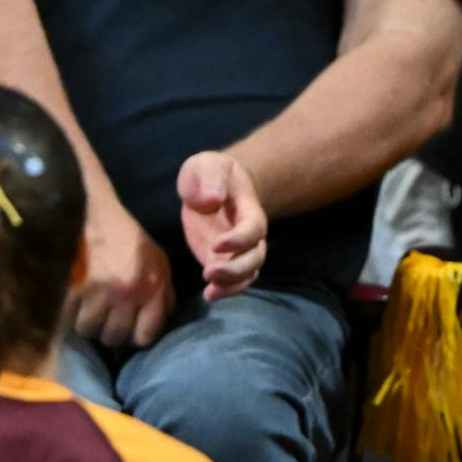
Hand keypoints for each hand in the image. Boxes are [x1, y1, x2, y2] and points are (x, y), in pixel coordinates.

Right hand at [67, 198, 174, 347]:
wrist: (93, 211)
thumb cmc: (126, 236)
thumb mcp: (158, 261)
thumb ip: (164, 294)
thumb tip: (159, 321)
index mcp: (151, 288)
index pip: (145, 336)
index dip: (135, 336)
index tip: (128, 328)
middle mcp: (127, 293)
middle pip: (115, 337)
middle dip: (109, 331)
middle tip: (105, 319)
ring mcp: (98, 291)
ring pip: (89, 330)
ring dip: (87, 323)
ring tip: (87, 311)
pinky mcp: (73, 285)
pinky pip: (68, 316)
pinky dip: (68, 313)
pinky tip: (73, 302)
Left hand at [179, 151, 266, 301]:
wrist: (211, 184)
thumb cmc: (210, 172)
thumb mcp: (206, 165)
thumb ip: (210, 178)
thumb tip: (213, 197)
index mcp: (249, 209)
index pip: (253, 229)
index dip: (239, 239)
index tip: (216, 244)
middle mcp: (250, 234)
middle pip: (255, 258)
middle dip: (236, 269)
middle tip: (209, 272)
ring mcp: (238, 250)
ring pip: (247, 274)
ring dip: (231, 285)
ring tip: (210, 291)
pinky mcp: (224, 259)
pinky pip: (233, 280)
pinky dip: (225, 290)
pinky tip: (209, 295)